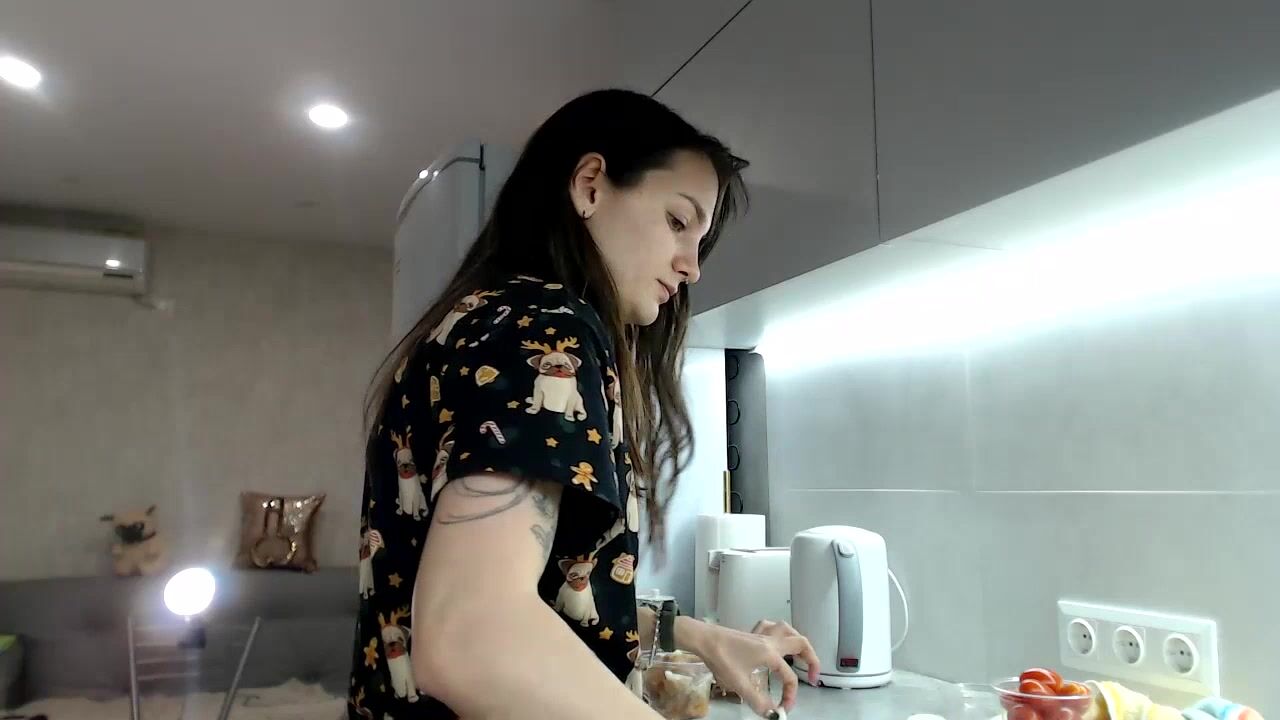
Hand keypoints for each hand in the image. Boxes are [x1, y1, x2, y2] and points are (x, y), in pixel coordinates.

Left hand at [685, 619, 819, 716]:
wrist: (703, 639)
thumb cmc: (721, 658)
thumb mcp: (739, 684)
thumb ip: (757, 701)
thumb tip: (771, 714)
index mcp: (771, 654)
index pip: (789, 678)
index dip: (791, 696)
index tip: (784, 708)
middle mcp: (770, 642)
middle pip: (801, 643)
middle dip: (812, 659)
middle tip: (812, 675)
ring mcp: (761, 635)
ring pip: (788, 629)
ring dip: (798, 641)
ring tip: (800, 655)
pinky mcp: (750, 633)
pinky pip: (770, 627)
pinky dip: (778, 633)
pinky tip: (774, 640)